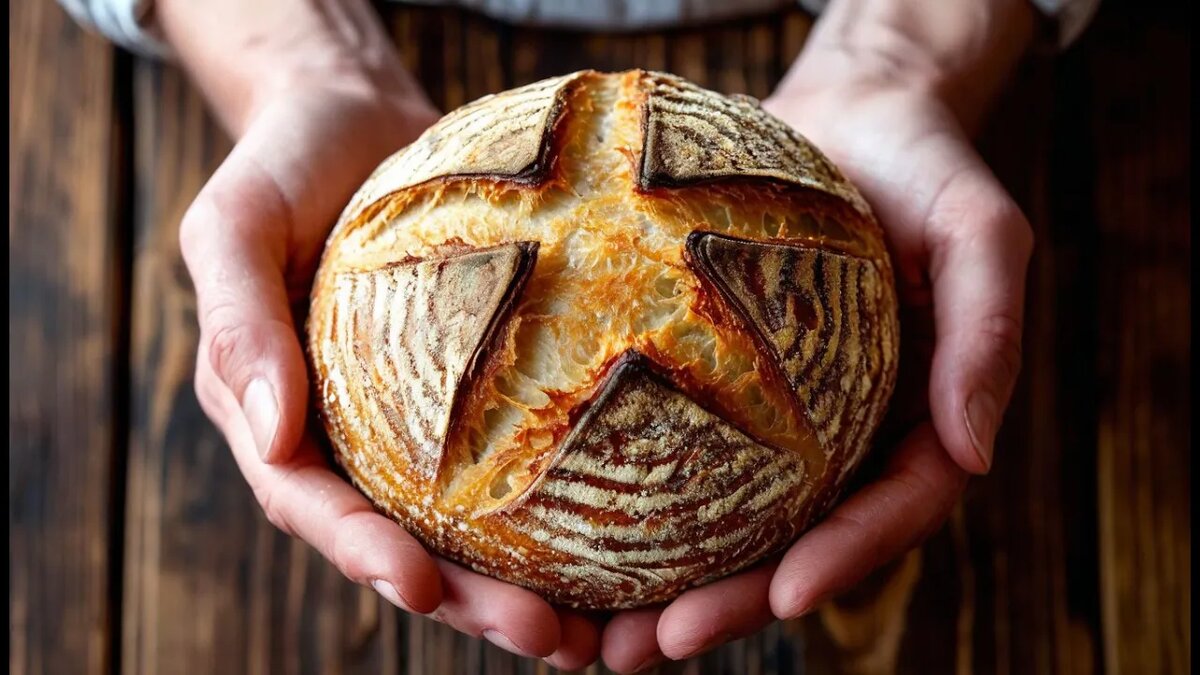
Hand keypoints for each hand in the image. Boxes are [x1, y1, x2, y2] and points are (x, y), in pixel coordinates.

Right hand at [165, 0, 600, 665]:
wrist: (351, 119)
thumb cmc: (284, 161)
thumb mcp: (232, 222)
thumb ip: (238, 324)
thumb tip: (271, 433)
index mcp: (273, 416)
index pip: (312, 504)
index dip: (362, 554)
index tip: (421, 588)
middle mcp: (341, 438)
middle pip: (401, 542)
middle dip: (468, 603)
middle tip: (548, 640)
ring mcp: (407, 424)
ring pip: (464, 523)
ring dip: (522, 585)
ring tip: (599, 634)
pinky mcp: (469, 392)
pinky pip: (515, 452)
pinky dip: (561, 502)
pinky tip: (631, 529)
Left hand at [599, 3, 1034, 669]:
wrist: (851, 119)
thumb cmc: (922, 165)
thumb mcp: (978, 229)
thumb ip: (987, 331)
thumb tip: (976, 453)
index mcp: (916, 423)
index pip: (889, 512)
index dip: (842, 561)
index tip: (783, 595)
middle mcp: (846, 439)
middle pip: (790, 545)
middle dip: (728, 607)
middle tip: (653, 648)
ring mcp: (783, 422)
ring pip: (723, 522)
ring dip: (661, 586)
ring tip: (588, 635)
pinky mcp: (719, 388)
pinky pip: (670, 448)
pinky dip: (624, 498)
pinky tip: (558, 530)